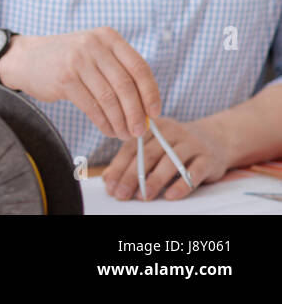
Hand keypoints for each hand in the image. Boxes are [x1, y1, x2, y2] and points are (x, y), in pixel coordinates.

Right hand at [0, 27, 160, 139]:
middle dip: (136, 113)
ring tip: (124, 134)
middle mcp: (94, 45)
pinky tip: (108, 129)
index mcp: (108, 37)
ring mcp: (78, 61)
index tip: (154, 113)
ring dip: (120, 122)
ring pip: (109, 99)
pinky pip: (92, 107)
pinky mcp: (65, 78)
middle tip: (139, 131)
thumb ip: (119, 72)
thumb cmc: (67, 60)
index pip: (139, 67)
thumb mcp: (94, 53)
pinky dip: (103, 123)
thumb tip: (146, 109)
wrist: (26, 58)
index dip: (151, 93)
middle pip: (125, 86)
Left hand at [102, 116, 229, 199]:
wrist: (216, 138)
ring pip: (170, 162)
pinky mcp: (208, 158)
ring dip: (155, 181)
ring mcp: (191, 143)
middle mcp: (171, 131)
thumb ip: (132, 159)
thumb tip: (108, 178)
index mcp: (153, 128)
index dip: (118, 167)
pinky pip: (194, 171)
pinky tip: (171, 196)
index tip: (110, 186)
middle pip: (148, 155)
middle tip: (122, 194)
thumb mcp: (154, 147)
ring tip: (143, 197)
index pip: (131, 147)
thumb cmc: (176, 147)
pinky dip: (182, 185)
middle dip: (132, 176)